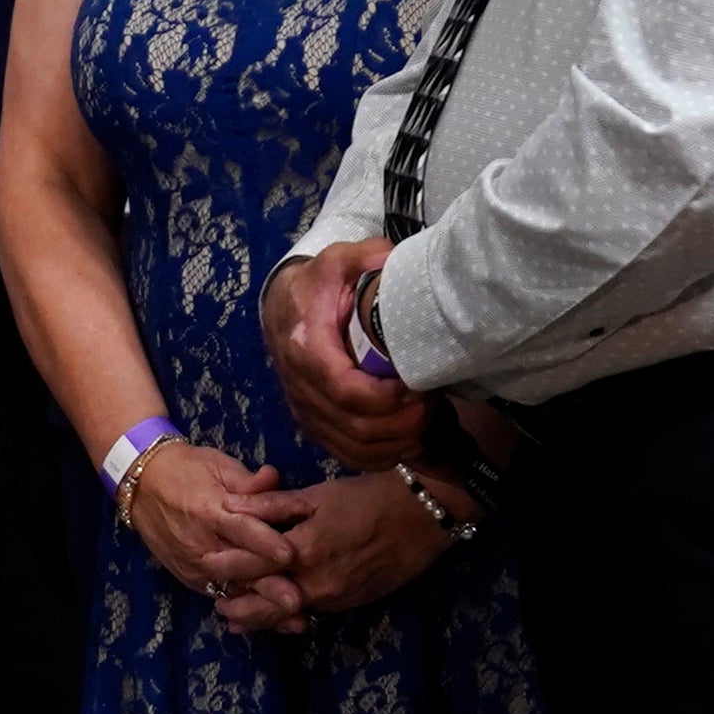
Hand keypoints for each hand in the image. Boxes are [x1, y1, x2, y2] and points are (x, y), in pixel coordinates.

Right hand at [115, 438, 299, 611]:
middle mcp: (199, 544)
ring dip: (262, 606)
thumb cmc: (186, 470)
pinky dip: (246, 609)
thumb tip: (274, 478)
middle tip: (298, 599)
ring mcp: (193, 566)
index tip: (290, 555)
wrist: (141, 487)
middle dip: (268, 585)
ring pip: (230, 589)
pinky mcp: (190, 579)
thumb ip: (248, 481)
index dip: (265, 543)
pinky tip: (272, 620)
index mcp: (208, 510)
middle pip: (238, 568)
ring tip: (292, 619)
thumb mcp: (217, 466)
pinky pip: (220, 596)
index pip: (241, 529)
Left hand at [227, 470, 447, 632]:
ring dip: (263, 618)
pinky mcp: (352, 604)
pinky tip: (282, 613)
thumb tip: (229, 505)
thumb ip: (270, 505)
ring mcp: (335, 598)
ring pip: (289, 614)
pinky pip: (313, 613)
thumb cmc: (368, 496)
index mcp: (302, 551)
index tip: (205, 568)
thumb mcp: (317, 494)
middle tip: (218, 609)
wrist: (424, 516)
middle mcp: (315, 583)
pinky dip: (292, 614)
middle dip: (240, 609)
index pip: (250, 567)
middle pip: (265, 604)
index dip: (225, 569)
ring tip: (240, 623)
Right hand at [266, 243, 426, 463]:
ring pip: (353, 447)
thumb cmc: (316, 285)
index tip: (416, 385)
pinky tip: (405, 441)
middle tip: (431, 403)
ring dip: (396, 442)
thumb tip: (394, 262)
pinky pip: (346, 455)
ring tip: (425, 420)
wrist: (282, 307)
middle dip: (401, 423)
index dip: (387, 399)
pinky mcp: (313, 424)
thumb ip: (367, 257)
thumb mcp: (338, 260)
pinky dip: (380, 456)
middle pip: (355, 426)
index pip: (347, 391)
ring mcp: (305, 410)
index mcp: (307, 347)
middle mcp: (300, 386)